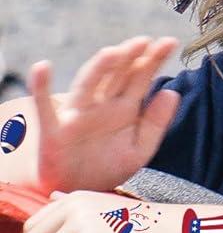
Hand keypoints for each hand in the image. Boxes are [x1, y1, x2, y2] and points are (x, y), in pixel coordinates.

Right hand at [30, 38, 180, 193]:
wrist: (80, 192)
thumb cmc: (109, 166)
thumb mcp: (140, 148)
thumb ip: (156, 122)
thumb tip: (172, 92)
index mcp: (124, 108)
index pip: (140, 78)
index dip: (153, 60)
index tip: (169, 42)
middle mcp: (101, 106)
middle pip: (116, 76)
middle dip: (130, 58)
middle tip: (145, 40)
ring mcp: (77, 115)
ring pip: (88, 85)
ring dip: (98, 68)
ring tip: (113, 53)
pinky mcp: (54, 130)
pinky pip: (44, 107)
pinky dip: (41, 87)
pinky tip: (43, 67)